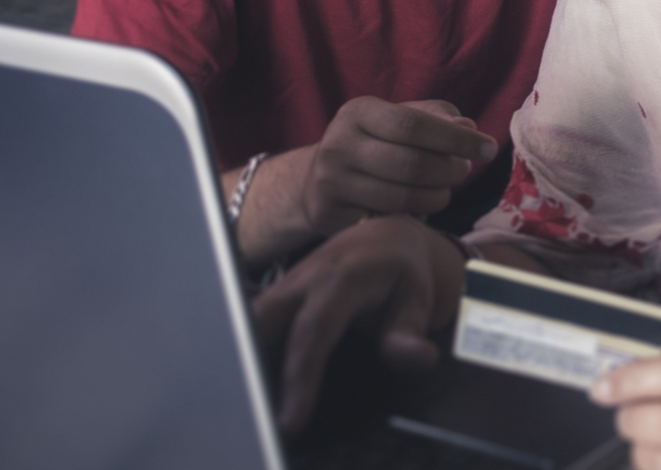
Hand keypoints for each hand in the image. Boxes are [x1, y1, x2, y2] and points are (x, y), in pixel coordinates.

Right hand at [248, 214, 463, 431]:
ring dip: (242, 366)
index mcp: (338, 278)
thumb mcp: (416, 298)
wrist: (385, 238)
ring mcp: (281, 289)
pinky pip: (248, 328)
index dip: (298, 377)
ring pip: (245, 326)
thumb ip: (410, 332)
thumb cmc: (400, 269)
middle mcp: (301, 280)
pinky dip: (246, 358)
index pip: (312, 330)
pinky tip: (249, 393)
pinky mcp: (272, 300)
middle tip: (252, 422)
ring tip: (247, 415)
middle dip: (249, 370)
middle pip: (259, 325)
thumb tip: (419, 359)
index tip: (290, 421)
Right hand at [301, 96, 499, 235]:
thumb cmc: (374, 143)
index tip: (488, 149)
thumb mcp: (399, 118)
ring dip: (437, 197)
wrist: (319, 179)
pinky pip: (388, 222)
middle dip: (450, 171)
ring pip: (403, 199)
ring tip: (443, 189)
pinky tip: (418, 207)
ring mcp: (330, 183)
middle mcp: (337, 145)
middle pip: (411, 164)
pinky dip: (414, 217)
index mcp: (357, 112)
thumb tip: (468, 129)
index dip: (456, 139)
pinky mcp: (329, 216)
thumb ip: (436, 118)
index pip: (413, 125)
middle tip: (463, 171)